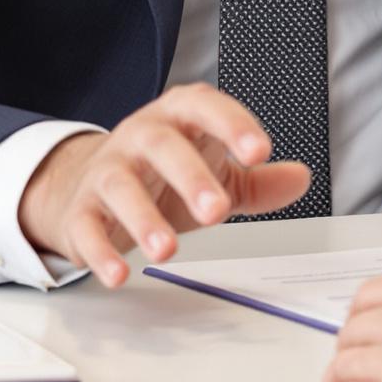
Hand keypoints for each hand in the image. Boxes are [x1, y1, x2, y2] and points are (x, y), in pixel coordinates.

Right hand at [17, 82, 313, 286]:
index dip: (232, 125)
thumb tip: (300, 178)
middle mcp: (140, 137)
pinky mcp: (80, 210)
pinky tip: (119, 273)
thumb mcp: (212, 171)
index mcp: (178, 118)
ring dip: (143, 218)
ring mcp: (106, 171)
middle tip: (216, 211)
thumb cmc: (161, 175)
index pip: (206, 108)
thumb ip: (257, 179)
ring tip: (168, 251)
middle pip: (163, 147)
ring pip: (120, 186)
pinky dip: (100, 251)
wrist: (87, 183)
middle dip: (190, 177)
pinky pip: (86, 227)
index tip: (259, 151)